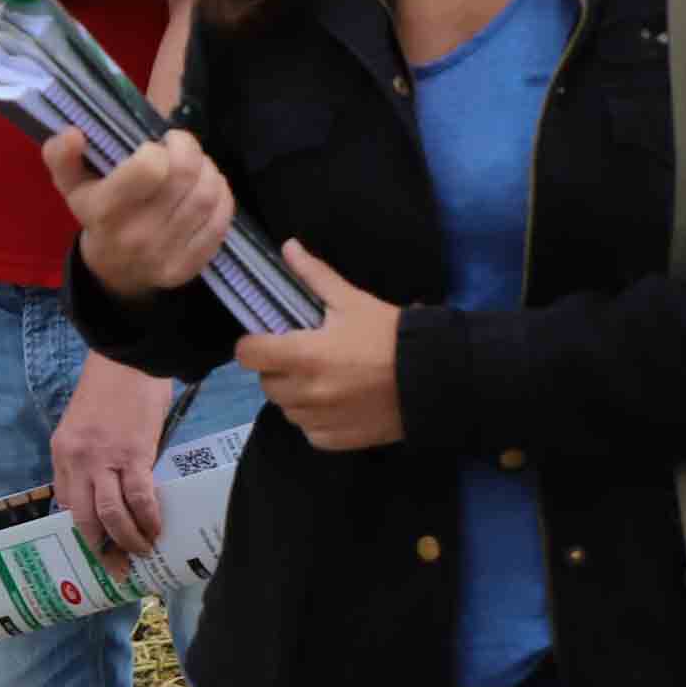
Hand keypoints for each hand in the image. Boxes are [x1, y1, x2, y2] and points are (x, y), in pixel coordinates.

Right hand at [49, 125, 233, 299]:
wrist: (113, 271)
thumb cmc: (95, 215)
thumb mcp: (71, 185)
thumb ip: (62, 155)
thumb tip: (73, 133)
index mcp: (105, 211)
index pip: (151, 168)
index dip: (159, 148)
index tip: (154, 145)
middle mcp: (136, 235)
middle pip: (185, 176)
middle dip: (190, 150)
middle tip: (180, 146)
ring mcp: (165, 254)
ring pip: (207, 195)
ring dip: (208, 169)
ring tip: (196, 165)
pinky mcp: (190, 266)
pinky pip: (220, 221)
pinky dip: (222, 196)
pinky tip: (208, 187)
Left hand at [51, 353, 175, 557]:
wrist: (127, 361)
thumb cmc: (107, 391)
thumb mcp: (79, 425)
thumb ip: (82, 459)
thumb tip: (94, 493)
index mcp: (62, 452)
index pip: (66, 502)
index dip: (84, 529)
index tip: (98, 547)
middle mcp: (77, 460)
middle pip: (85, 517)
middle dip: (101, 548)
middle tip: (117, 568)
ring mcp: (105, 458)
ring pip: (110, 513)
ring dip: (127, 539)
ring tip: (142, 552)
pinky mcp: (135, 454)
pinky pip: (139, 496)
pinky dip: (148, 518)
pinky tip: (156, 529)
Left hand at [232, 243, 405, 451]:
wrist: (437, 378)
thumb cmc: (391, 336)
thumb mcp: (352, 301)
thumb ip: (315, 276)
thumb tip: (288, 246)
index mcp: (304, 355)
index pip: (248, 354)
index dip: (254, 344)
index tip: (269, 339)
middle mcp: (306, 392)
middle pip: (266, 382)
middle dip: (278, 368)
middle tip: (304, 356)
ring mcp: (321, 420)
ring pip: (286, 408)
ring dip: (295, 394)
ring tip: (322, 378)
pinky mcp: (337, 440)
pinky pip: (309, 430)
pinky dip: (315, 418)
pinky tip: (336, 402)